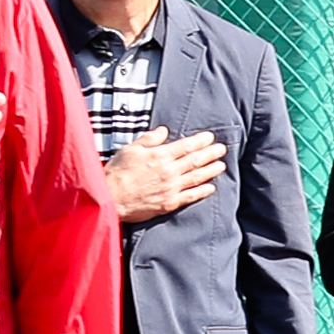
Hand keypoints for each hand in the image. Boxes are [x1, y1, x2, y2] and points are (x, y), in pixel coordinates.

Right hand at [100, 128, 226, 224]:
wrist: (110, 198)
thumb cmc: (117, 172)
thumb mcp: (130, 149)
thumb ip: (149, 140)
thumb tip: (164, 131)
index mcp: (159, 156)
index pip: (186, 146)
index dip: (200, 141)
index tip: (210, 138)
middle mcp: (168, 171)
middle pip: (195, 160)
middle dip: (211, 153)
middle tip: (222, 149)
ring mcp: (170, 188)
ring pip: (196, 177)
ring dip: (211, 170)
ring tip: (221, 165)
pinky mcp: (169, 203)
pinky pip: (190, 196)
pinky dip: (202, 191)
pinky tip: (211, 187)